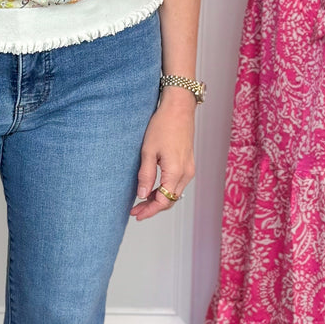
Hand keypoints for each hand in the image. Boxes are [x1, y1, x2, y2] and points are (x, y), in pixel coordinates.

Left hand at [131, 89, 195, 221]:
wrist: (179, 109)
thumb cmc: (163, 125)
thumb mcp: (148, 151)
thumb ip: (146, 175)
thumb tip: (142, 195)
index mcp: (176, 172)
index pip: (163, 201)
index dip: (149, 210)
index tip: (135, 214)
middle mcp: (186, 174)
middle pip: (170, 200)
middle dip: (153, 208)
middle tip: (135, 211)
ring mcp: (189, 169)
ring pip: (174, 194)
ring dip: (159, 200)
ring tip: (142, 202)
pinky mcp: (188, 164)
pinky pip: (177, 184)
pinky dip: (165, 191)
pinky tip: (153, 189)